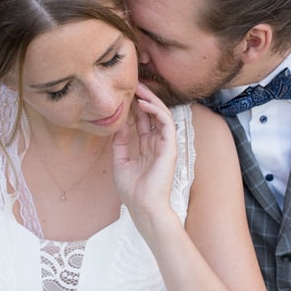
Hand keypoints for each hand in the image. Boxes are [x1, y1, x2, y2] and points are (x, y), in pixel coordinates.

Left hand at [112, 83, 176, 236]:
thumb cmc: (132, 190)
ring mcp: (165, 144)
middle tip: (133, 83)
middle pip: (152, 114)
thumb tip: (119, 123)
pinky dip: (156, 110)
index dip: (134, 106)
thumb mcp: (120, 162)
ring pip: (161, 114)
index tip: (124, 93)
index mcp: (146, 147)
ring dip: (150, 99)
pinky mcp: (170, 146)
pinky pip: (166, 122)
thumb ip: (120, 143)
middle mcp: (157, 143)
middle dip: (143, 97)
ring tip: (139, 87)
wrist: (143, 207)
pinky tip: (144, 103)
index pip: (142, 120)